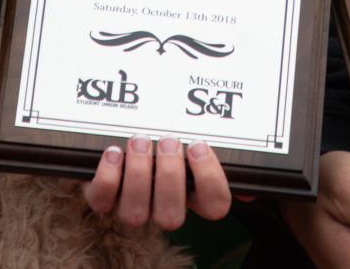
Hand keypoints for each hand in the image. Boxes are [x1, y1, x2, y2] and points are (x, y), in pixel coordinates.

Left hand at [82, 136, 231, 229]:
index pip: (215, 207)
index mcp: (193, 194)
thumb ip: (223, 155)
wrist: (122, 133)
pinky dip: (107, 177)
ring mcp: (132, 204)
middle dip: (170, 176)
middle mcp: (163, 206)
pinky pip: (101, 201)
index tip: (199, 146)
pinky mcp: (102, 196)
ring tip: (140, 141)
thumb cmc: (165, 137)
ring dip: (139, 175)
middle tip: (169, 140)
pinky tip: (114, 152)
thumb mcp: (196, 140)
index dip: (210, 180)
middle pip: (172, 217)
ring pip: (136, 214)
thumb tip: (248, 182)